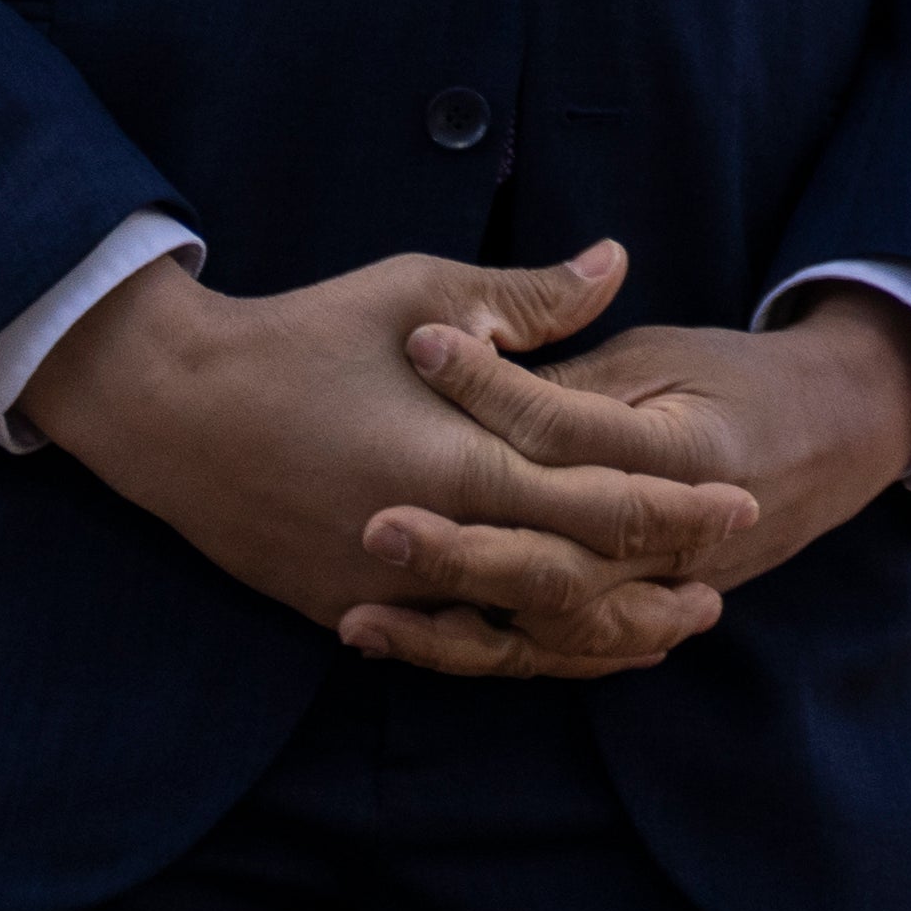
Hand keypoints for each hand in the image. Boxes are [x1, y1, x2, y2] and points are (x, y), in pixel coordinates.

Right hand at [24, 244, 756, 678]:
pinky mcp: (340, 608)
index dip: (674, 510)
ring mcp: (379, 587)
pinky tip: (544, 646)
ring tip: (655, 637)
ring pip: (508, 632)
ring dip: (588, 639)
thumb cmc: (304, 335)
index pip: (596, 500)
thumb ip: (528, 300)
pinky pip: (442, 643)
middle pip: (567, 581)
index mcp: (460, 460)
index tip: (740, 508)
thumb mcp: (421, 294)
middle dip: (649, 589)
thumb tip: (616, 262)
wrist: (170, 407)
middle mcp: (428, 539)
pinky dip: (506, 649)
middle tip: (718, 595)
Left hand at [388, 286, 910, 658]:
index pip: (570, 429)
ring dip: (452, 632)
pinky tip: (402, 641)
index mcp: (687, 452)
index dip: (491, 387)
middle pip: (555, 561)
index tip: (422, 345)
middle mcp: (679, 539)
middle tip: (376, 526)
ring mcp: (662, 590)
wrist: (839, 432)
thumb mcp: (663, 355)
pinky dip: (479, 657)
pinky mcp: (641, 618)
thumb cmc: (736, 379)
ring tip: (363, 616)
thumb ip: (577, 382)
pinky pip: (554, 657)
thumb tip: (479, 380)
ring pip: (547, 631)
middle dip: (461, 550)